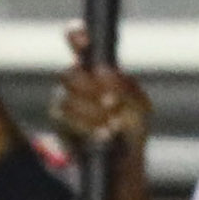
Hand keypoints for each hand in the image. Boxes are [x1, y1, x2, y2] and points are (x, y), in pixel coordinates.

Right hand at [51, 24, 153, 199]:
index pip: (83, 46)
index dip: (77, 37)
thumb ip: (125, 88)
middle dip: (90, 88)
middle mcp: (79, 83)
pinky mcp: (59, 124)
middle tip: (111, 103)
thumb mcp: (139, 108)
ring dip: (92, 113)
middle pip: (70, 73)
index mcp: (101, 71)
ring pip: (66, 98)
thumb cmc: (132, 132)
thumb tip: (104, 71)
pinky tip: (103, 135)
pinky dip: (86, 127)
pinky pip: (65, 119)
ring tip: (113, 127)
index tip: (76, 33)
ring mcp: (65, 102)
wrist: (120, 166)